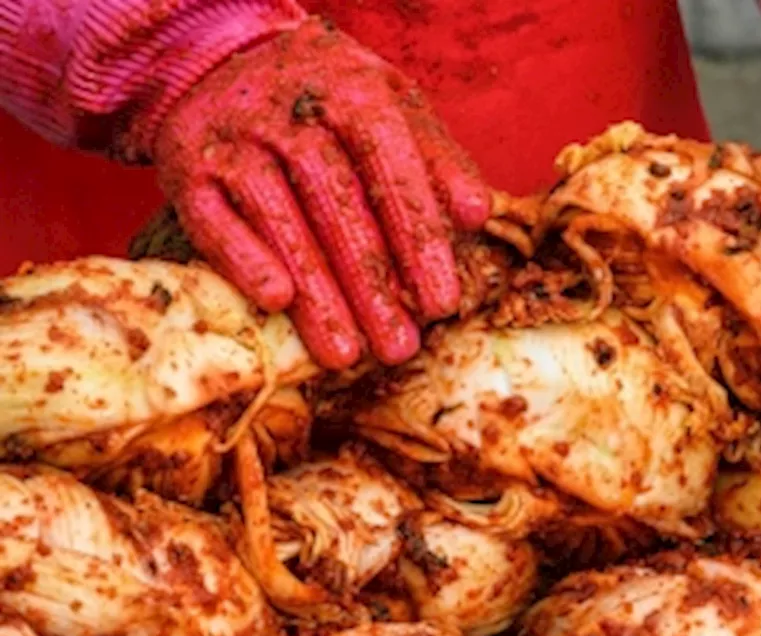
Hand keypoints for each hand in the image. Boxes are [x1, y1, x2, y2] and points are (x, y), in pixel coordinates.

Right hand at [153, 18, 489, 368]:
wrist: (217, 61)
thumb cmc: (328, 102)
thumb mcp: (391, 105)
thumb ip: (436, 158)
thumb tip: (477, 215)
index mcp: (350, 90)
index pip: (389, 162)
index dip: (416, 235)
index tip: (442, 303)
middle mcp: (286, 111)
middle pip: (334, 197)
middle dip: (371, 280)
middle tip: (399, 348)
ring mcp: (232, 137)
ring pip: (276, 214)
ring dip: (315, 290)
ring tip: (346, 354)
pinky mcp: (186, 167)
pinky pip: (211, 217)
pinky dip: (242, 258)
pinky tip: (276, 303)